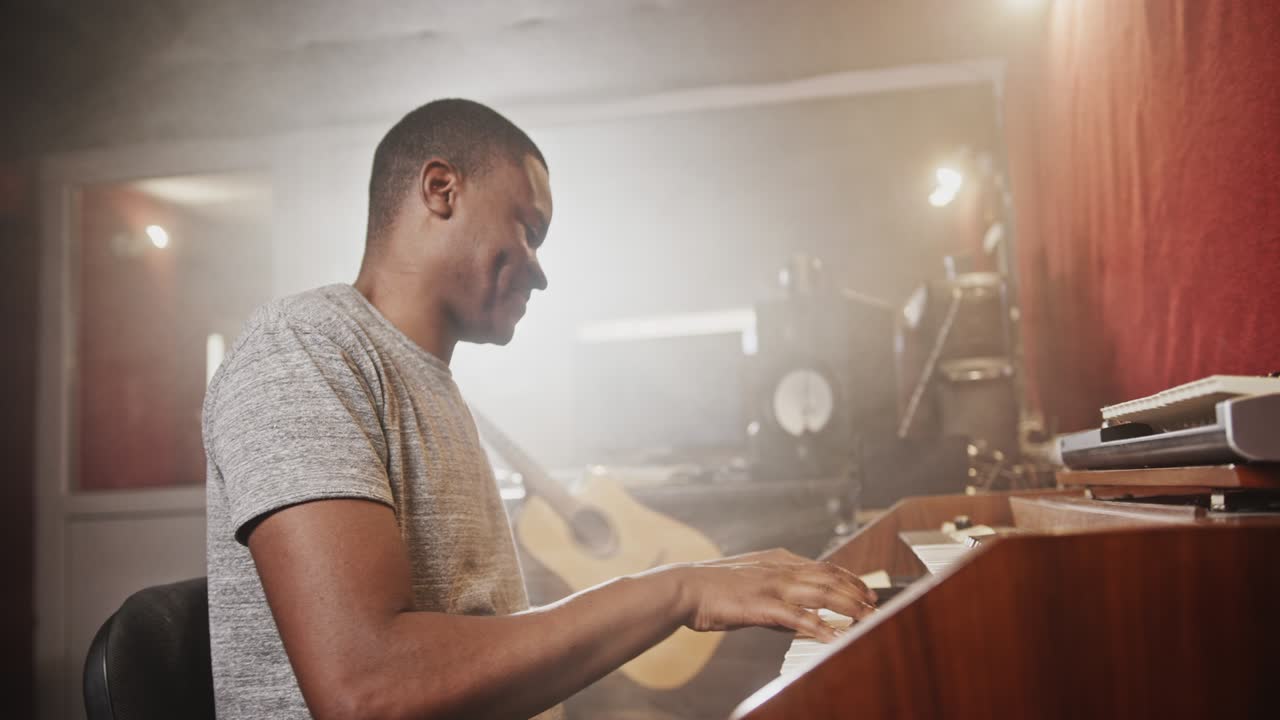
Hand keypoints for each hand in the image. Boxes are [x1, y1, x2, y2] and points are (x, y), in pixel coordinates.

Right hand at [666, 549, 876, 642]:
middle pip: (831, 577)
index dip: (849, 578)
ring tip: (869, 618)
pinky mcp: (763, 606)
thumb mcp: (750, 580)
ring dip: (850, 606)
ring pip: (823, 593)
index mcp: (778, 560)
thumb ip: (776, 590)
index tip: (866, 589)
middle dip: (858, 591)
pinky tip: (834, 636)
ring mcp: (774, 586)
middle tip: (877, 604)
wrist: (686, 588)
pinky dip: (821, 627)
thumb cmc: (713, 587)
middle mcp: (781, 569)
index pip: (824, 566)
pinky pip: (799, 618)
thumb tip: (797, 610)